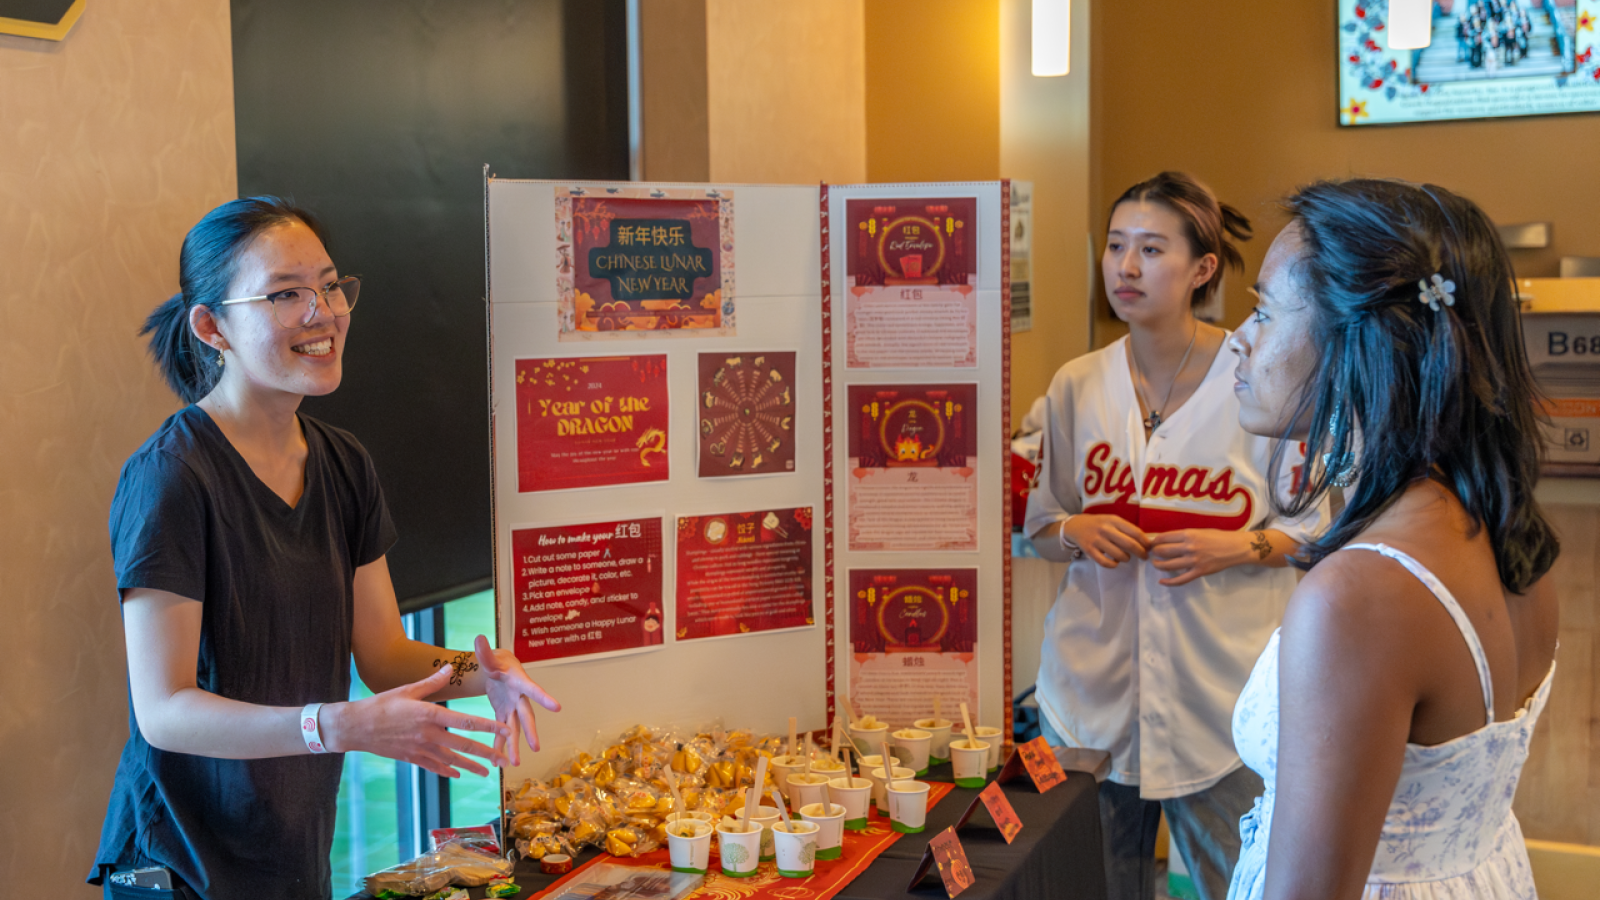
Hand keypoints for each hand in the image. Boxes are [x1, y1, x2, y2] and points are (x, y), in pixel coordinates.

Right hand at [325, 666, 510, 777]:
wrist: (356, 727)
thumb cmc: (381, 704)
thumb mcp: (407, 689)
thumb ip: (432, 682)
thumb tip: (450, 668)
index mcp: (430, 715)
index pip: (466, 722)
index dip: (488, 726)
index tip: (505, 730)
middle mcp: (428, 734)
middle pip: (463, 745)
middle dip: (486, 753)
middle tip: (504, 760)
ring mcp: (420, 749)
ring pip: (451, 760)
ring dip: (470, 766)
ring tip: (487, 772)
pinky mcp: (411, 758)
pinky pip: (434, 766)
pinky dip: (447, 770)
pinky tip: (457, 774)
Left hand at [476, 634, 561, 767]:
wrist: (497, 668)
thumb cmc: (497, 660)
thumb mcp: (490, 657)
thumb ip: (484, 652)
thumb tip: (478, 638)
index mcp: (519, 681)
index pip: (533, 689)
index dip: (544, 697)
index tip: (557, 707)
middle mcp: (519, 697)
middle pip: (526, 716)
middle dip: (530, 732)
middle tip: (536, 747)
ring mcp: (512, 707)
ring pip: (515, 728)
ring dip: (514, 745)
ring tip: (514, 763)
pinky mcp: (503, 713)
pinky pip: (502, 731)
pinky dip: (499, 744)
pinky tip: (496, 759)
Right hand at [1061, 514, 1150, 567]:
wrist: (1076, 526)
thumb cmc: (1099, 524)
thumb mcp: (1112, 520)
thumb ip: (1126, 529)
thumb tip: (1145, 542)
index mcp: (1114, 520)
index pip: (1135, 532)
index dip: (1145, 542)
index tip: (1149, 548)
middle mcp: (1106, 529)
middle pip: (1129, 544)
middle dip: (1140, 553)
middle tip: (1144, 557)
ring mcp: (1097, 540)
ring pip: (1119, 555)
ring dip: (1126, 558)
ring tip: (1126, 557)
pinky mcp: (1090, 551)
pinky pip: (1105, 562)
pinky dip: (1113, 565)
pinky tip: (1115, 562)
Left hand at [1148, 529, 1252, 585]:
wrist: (1235, 548)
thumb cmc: (1219, 537)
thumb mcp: (1200, 531)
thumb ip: (1185, 536)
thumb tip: (1169, 540)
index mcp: (1189, 534)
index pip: (1164, 537)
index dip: (1154, 541)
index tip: (1151, 543)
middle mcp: (1189, 547)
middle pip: (1163, 551)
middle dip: (1154, 552)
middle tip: (1152, 553)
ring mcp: (1193, 561)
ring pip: (1169, 565)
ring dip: (1158, 565)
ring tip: (1155, 563)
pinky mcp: (1199, 572)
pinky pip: (1181, 579)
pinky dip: (1169, 582)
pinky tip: (1162, 581)